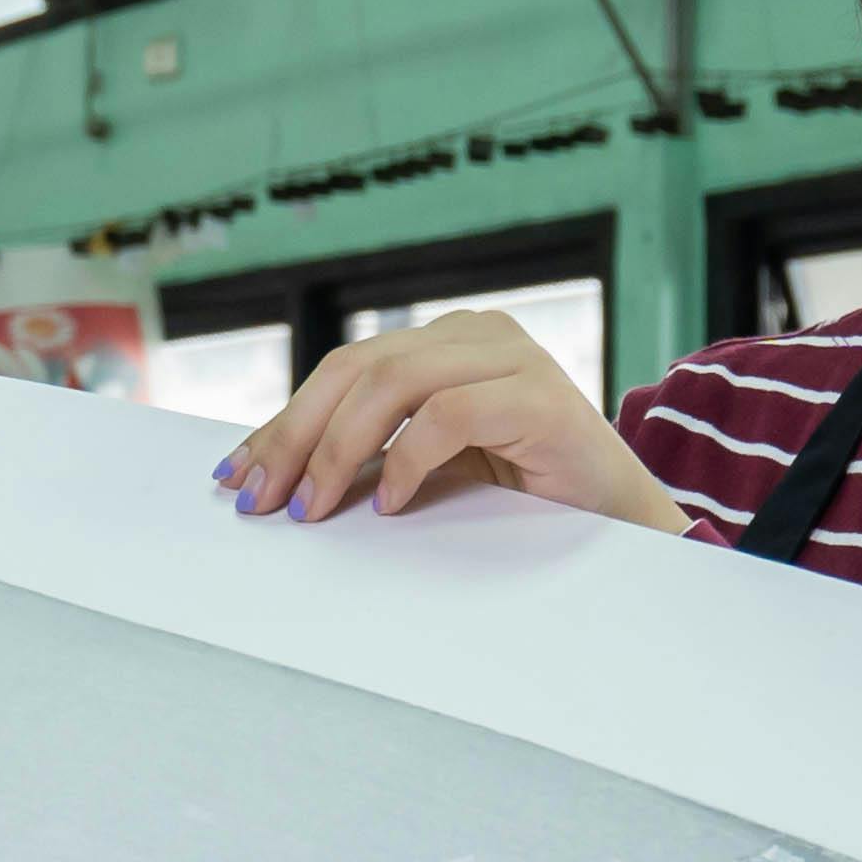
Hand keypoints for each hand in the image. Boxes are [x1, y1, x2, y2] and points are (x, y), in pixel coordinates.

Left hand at [215, 311, 691, 534]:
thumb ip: (375, 454)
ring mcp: (512, 357)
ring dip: (339, 450)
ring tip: (313, 507)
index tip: (235, 474)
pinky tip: (386, 504)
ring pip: (394, 382)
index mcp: (446, 341)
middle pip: (357, 368)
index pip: (344, 369)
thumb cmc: (528, 502)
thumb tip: (278, 476)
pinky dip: (405, 461)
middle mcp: (476, 334)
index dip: (284, 421)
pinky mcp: (540, 398)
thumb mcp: (436, 470)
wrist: (626, 526)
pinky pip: (448, 416)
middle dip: (295, 436)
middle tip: (261, 498)